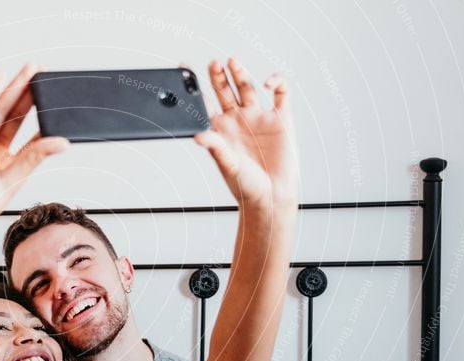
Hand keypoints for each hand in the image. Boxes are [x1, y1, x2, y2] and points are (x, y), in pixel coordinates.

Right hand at [0, 64, 68, 246]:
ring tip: (31, 70)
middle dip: (32, 95)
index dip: (46, 120)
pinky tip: (1, 79)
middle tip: (46, 75)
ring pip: (1, 110)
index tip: (61, 105)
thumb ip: (34, 157)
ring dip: (15, 89)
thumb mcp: (11, 180)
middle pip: (18, 118)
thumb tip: (62, 143)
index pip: (33, 138)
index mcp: (12, 167)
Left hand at [194, 57, 298, 209]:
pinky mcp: (281, 118)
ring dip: (240, 73)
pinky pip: (281, 93)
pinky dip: (276, 82)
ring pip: (247, 87)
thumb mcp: (227, 164)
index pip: (204, 103)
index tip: (183, 70)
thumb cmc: (245, 185)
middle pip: (225, 90)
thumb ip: (215, 147)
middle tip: (212, 63)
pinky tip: (268, 83)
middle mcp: (237, 120)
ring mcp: (258, 117)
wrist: (272, 197)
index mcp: (220, 130)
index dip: (194, 88)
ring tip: (232, 61)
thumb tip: (198, 135)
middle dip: (218, 76)